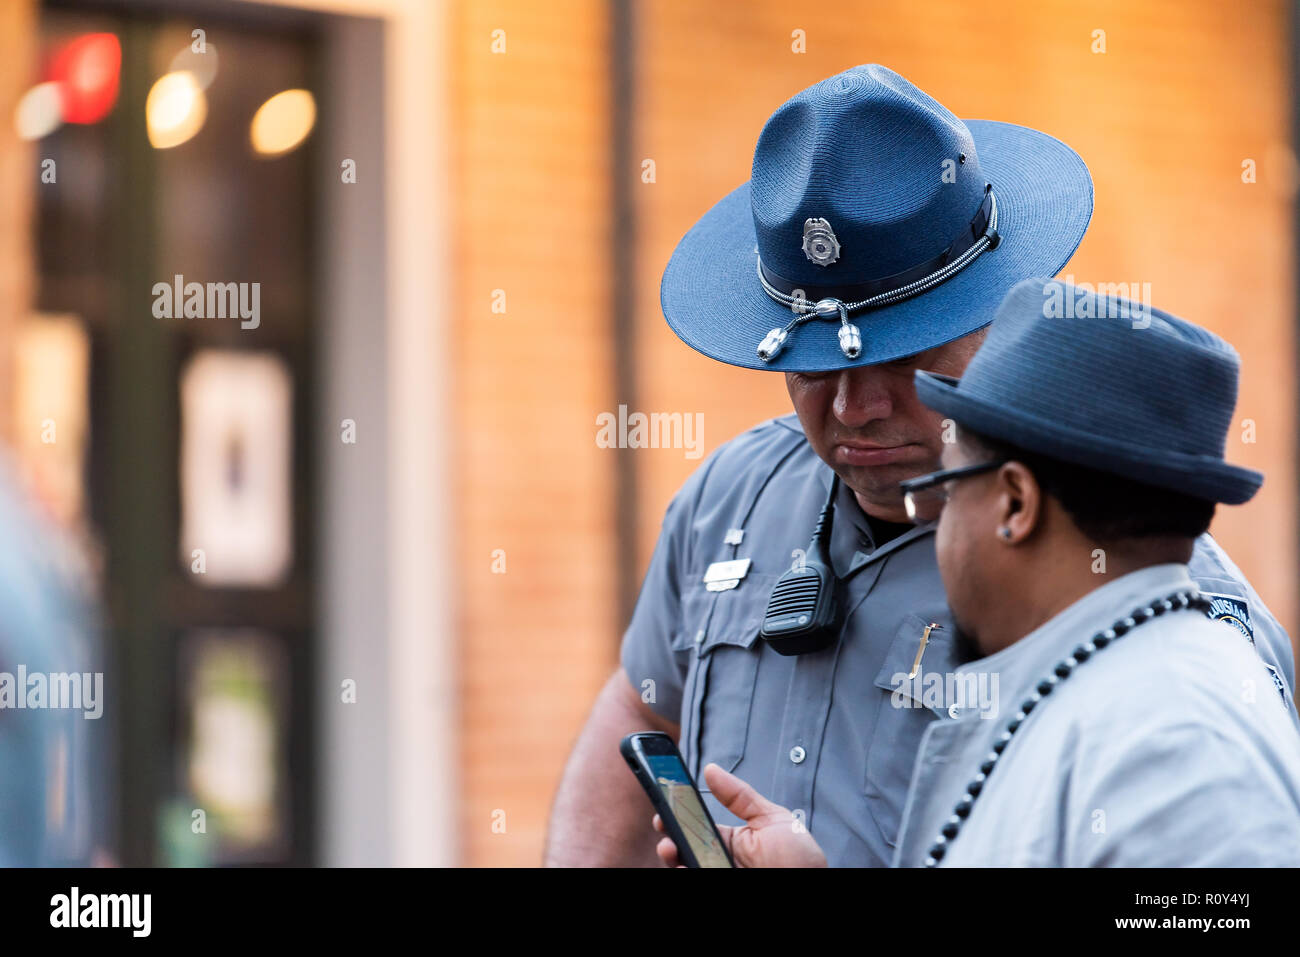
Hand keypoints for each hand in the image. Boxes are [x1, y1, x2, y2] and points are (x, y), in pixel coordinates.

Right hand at [653, 763, 827, 867]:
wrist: (809, 887)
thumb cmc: (798, 860)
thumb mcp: (771, 819)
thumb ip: (739, 796)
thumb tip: (711, 769)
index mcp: (732, 840)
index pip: (697, 826)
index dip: (679, 814)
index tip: (666, 801)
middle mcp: (721, 861)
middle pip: (685, 847)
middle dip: (669, 834)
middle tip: (663, 824)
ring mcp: (717, 872)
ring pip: (685, 865)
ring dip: (673, 855)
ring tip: (670, 848)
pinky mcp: (714, 884)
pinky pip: (693, 878)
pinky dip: (684, 871)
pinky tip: (682, 866)